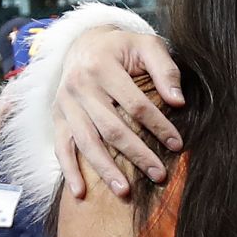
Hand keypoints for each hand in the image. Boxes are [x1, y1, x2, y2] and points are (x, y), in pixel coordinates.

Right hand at [55, 28, 184, 200]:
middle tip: (160, 175)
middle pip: (112, 127)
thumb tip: (178, 101)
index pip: (136, 104)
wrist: (84, 44)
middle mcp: (79, 85)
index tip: (178, 145)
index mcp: (102, 66)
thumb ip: (165, 69)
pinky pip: (61, 147)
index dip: (158, 126)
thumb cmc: (122, 49)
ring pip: (87, 141)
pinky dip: (69, 171)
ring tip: (124, 191)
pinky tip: (80, 193)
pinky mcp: (57, 117)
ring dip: (105, 169)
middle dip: (138, 154)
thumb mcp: (146, 45)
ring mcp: (65, 104)